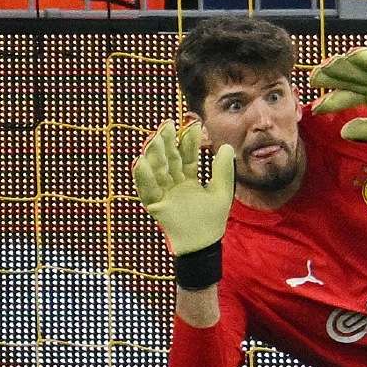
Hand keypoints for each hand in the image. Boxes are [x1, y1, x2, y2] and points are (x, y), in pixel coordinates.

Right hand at [133, 118, 238, 255]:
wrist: (203, 243)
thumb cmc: (212, 219)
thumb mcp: (222, 191)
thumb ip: (223, 170)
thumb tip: (226, 146)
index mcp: (189, 179)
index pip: (188, 156)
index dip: (189, 141)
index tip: (193, 123)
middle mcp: (174, 183)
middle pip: (169, 159)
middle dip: (167, 142)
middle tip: (167, 124)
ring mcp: (164, 193)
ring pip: (157, 170)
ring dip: (154, 154)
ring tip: (154, 138)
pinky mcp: (155, 204)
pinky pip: (147, 189)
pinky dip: (143, 177)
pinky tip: (140, 162)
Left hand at [309, 47, 366, 140]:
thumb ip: (365, 131)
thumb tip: (343, 131)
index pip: (344, 95)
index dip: (329, 100)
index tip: (316, 107)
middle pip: (345, 76)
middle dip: (328, 77)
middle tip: (312, 79)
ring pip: (356, 66)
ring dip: (341, 65)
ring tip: (326, 67)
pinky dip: (364, 57)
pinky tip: (350, 56)